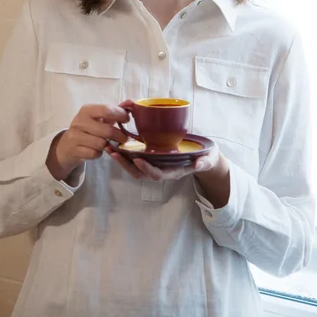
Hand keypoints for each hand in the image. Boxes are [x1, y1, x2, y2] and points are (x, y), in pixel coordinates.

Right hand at [46, 104, 128, 180]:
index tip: (127, 120)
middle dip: (119, 135)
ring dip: (107, 145)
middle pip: (107, 131)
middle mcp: (79, 121)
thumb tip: (132, 102)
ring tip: (108, 143)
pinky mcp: (74, 150)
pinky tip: (97, 150)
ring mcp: (75, 136)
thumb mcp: (99, 116)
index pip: (107, 110)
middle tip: (124, 138)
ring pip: (101, 144)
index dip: (120, 115)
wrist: (67, 144)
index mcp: (87, 110)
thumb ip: (115, 111)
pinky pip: (94, 154)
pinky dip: (99, 153)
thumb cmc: (89, 127)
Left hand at [105, 142, 220, 181]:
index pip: (157, 174)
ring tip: (109, 147)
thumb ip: (204, 162)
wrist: (203, 158)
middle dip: (126, 165)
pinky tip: (116, 142)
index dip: (147, 169)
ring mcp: (155, 164)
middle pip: (140, 172)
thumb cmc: (205, 158)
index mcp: (173, 172)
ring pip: (134, 166)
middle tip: (114, 153)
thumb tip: (200, 164)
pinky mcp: (152, 157)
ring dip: (121, 158)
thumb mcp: (208, 159)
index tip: (137, 160)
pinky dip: (125, 152)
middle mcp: (161, 170)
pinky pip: (136, 157)